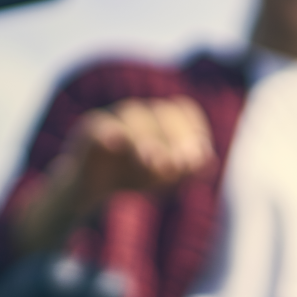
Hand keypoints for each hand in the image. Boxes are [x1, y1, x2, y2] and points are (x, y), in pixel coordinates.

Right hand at [66, 96, 213, 205]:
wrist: (87, 188)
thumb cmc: (131, 174)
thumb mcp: (163, 176)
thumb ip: (187, 169)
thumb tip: (209, 160)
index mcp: (159, 119)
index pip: (183, 109)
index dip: (194, 129)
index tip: (198, 158)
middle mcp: (138, 113)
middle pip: (161, 111)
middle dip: (176, 137)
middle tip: (180, 165)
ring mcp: (113, 118)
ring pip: (133, 116)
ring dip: (148, 139)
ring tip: (156, 164)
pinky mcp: (88, 131)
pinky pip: (100, 126)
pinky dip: (110, 133)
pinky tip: (117, 145)